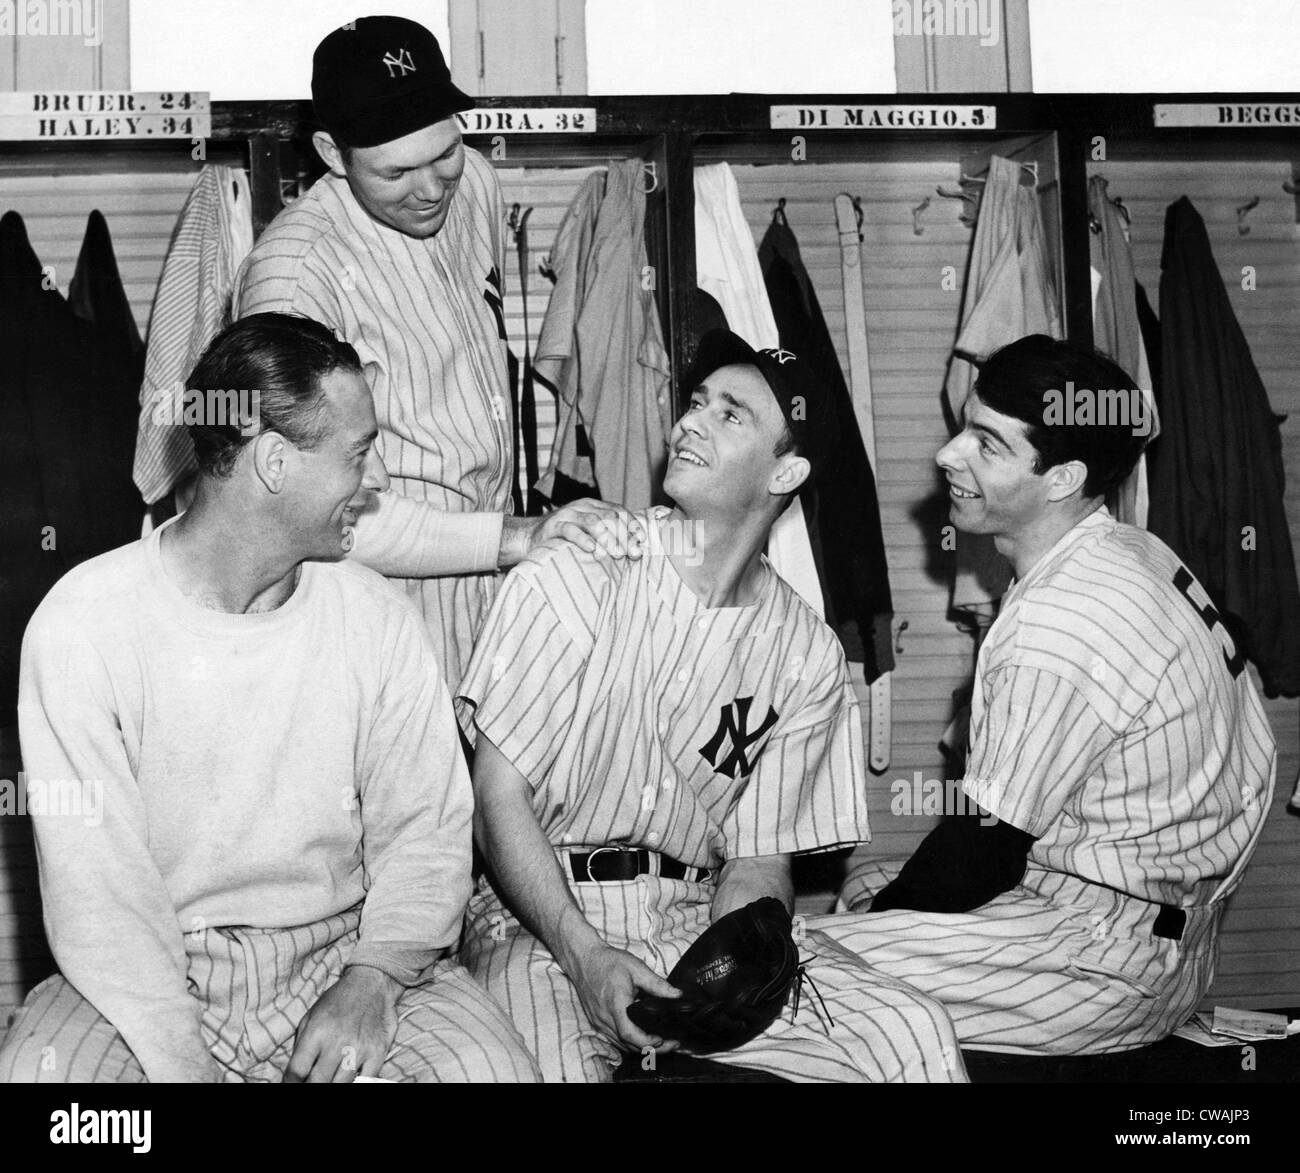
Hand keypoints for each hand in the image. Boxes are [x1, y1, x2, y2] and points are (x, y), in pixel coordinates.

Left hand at [284, 965, 400, 1083]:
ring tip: (329, 1078)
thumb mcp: (311, 1016)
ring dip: (332, 1085)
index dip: (290, 1083)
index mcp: (317, 1032)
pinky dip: (356, 1083)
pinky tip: (348, 1078)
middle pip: (317, 1082)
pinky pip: (366, 1080)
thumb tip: (295, 1074)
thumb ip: (300, 1045)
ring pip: (341, 1085)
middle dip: (310, 1086)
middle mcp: (338, 1042)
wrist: (372, 981)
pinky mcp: (378, 1051)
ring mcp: (360, 1048)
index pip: (296, 1071)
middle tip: (311, 1081)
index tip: (292, 1084)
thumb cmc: (337, 1000)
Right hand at [501, 500, 647, 566]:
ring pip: (593, 521)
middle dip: (623, 535)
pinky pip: (570, 530)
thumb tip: (635, 550)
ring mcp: (568, 514)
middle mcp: (582, 507)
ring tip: (615, 554)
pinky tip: (592, 549)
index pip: (619, 511)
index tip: (641, 541)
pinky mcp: (554, 526)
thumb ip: (608, 537)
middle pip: (609, 516)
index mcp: (594, 506)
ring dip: (607, 538)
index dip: (632, 525)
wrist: (530, 538)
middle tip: (631, 554)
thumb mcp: (588, 534)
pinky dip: (583, 539)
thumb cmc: (565, 540)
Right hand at [568, 941, 682, 1053]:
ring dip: (640, 1048)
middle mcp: (605, 1017)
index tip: (663, 1040)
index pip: (629, 1033)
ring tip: (661, 1043)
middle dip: (651, 1049)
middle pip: (628, 1044)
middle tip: (672, 1044)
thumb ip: (657, 984)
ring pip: (621, 1045)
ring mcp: (599, 1022)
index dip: (647, 1042)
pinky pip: (614, 1039)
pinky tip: (641, 1037)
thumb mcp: (636, 968)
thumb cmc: (608, 961)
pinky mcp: (596, 1022)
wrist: (584, 959)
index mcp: (615, 1004)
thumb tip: (677, 995)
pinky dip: (629, 1043)